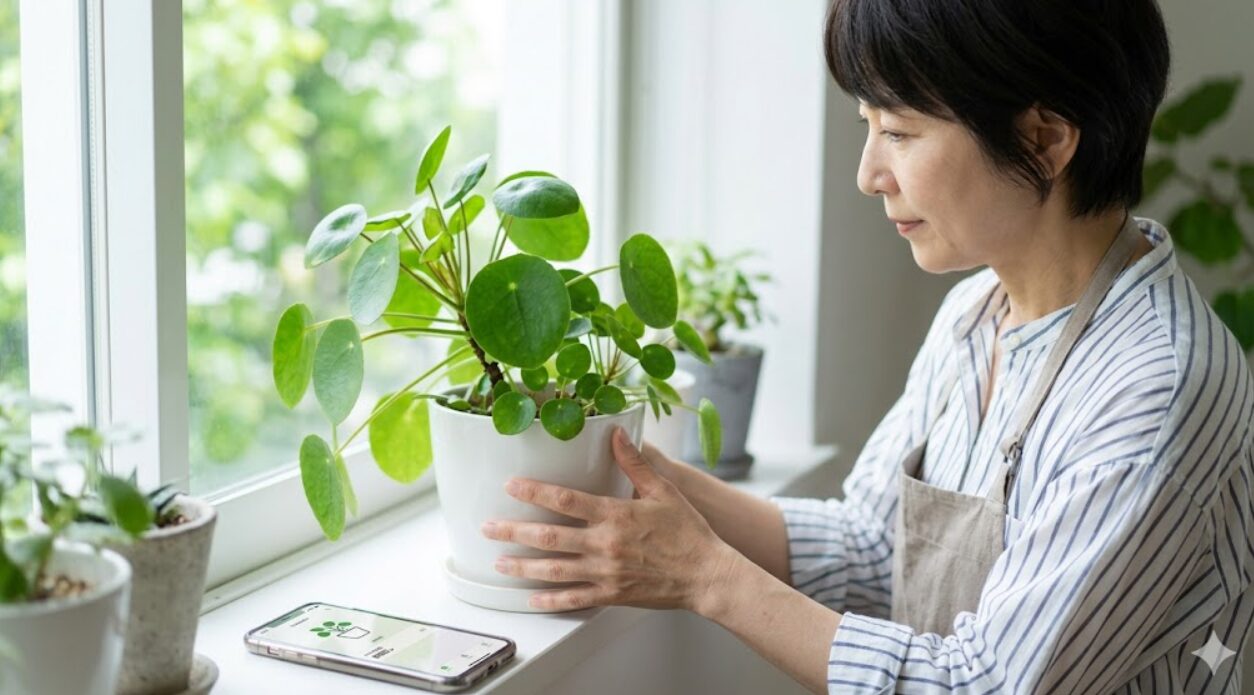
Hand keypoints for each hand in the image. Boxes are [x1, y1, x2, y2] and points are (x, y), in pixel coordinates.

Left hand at [481, 426, 736, 612]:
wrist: (707, 575)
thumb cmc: (688, 532)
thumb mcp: (663, 491)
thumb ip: (635, 463)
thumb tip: (616, 433)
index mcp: (615, 515)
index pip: (565, 500)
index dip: (533, 491)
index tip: (510, 485)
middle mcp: (605, 544)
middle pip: (549, 536)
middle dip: (514, 531)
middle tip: (488, 527)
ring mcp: (605, 573)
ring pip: (554, 569)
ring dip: (522, 566)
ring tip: (499, 562)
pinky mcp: (611, 595)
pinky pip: (573, 599)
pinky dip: (549, 600)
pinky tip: (530, 598)